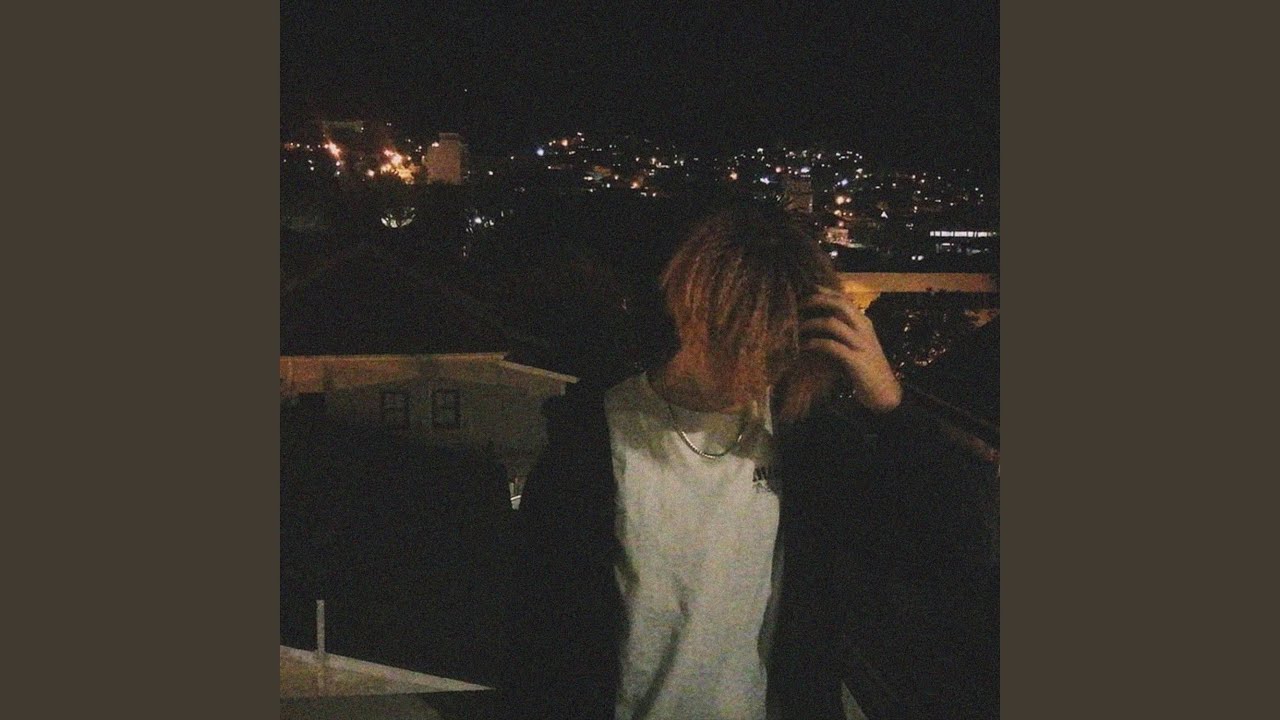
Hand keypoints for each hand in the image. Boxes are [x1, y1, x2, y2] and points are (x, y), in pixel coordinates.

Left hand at [799, 287, 902, 412]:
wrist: (885, 393)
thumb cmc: (866, 369)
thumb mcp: (856, 345)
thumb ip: (842, 333)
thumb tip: (817, 323)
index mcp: (864, 323)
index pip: (845, 299)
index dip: (826, 292)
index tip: (808, 289)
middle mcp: (864, 329)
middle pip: (840, 304)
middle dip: (817, 301)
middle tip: (799, 305)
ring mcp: (860, 344)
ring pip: (832, 323)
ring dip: (811, 323)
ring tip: (797, 328)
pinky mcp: (855, 360)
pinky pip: (830, 346)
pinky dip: (814, 344)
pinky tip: (804, 347)